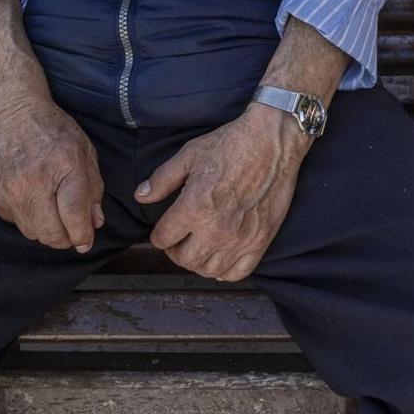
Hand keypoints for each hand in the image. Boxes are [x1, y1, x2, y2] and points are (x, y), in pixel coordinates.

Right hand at [0, 94, 104, 253]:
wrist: (10, 113)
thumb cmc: (51, 129)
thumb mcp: (84, 150)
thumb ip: (93, 188)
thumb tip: (94, 223)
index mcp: (64, 164)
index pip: (74, 215)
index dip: (83, 234)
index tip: (85, 241)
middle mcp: (34, 180)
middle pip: (51, 234)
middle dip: (65, 239)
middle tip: (72, 232)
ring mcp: (11, 190)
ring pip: (33, 233)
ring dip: (47, 230)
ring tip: (53, 211)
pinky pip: (16, 223)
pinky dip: (29, 219)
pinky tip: (33, 199)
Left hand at [138, 103, 309, 281]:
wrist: (272, 140)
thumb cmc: (230, 143)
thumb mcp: (190, 154)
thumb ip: (163, 179)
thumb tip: (140, 196)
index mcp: (194, 207)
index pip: (163, 238)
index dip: (159, 234)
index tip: (163, 230)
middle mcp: (216, 229)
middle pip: (184, 259)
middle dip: (175, 251)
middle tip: (178, 240)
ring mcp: (240, 239)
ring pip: (208, 270)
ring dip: (198, 262)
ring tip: (198, 247)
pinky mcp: (260, 241)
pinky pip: (237, 273)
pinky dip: (224, 271)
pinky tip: (220, 257)